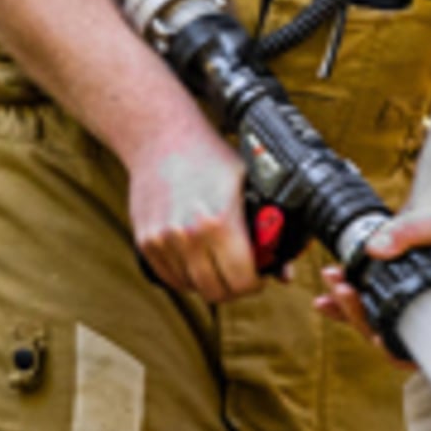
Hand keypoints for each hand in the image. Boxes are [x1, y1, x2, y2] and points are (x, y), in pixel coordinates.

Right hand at [132, 132, 260, 302]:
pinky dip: (185, 277)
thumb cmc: (213, 159)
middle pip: (215, 292)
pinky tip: (198, 260)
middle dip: (235, 288)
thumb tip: (286, 275)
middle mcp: (188, 236)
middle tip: (242, 275)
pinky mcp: (144, 241)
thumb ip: (270, 233)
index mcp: (220, 223)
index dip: (255, 284)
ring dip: (208, 282)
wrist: (163, 139)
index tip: (259, 277)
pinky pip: (168, 277)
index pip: (241, 281)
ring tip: (220, 264)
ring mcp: (162, 240)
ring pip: (191, 287)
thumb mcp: (252, 186)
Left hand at [316, 193, 430, 351]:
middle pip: (393, 331)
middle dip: (360, 316)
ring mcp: (412, 299)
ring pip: (376, 318)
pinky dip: (346, 299)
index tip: (377, 337)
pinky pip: (369, 303)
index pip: (428, 342)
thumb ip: (409, 232)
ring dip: (348, 306)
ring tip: (331, 278)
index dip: (401, 347)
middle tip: (342, 290)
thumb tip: (373, 249)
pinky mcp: (395, 287)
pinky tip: (327, 291)